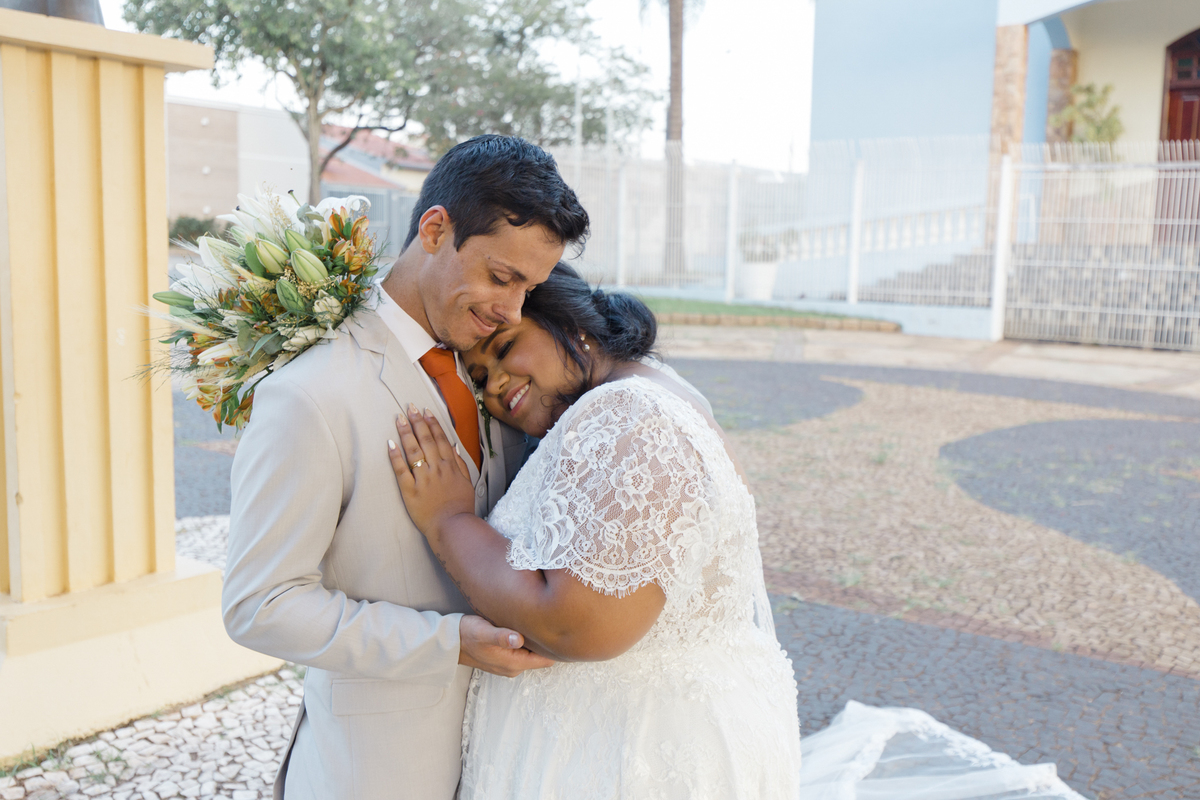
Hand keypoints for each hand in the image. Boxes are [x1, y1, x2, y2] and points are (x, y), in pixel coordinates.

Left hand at [389, 404, 475, 537]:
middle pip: (426, 440)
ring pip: (413, 450)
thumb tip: (453, 446)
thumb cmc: (460, 506)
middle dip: (417, 421)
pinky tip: (390, 443)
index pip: (440, 439)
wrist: (452, 526)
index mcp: (450, 466)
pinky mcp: (410, 490)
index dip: (432, 423)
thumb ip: (459, 463)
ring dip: (406, 432)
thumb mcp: (467, 482)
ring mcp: (423, 478)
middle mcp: (436, 468)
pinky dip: (395, 456)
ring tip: (399, 418)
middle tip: (410, 407)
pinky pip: (401, 470)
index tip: (425, 411)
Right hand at [458, 614, 554, 676]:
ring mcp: (509, 664)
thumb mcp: (484, 632)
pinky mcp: (504, 658)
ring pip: (532, 652)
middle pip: (541, 656)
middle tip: (550, 619)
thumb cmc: (467, 634)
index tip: (557, 627)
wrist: (449, 642)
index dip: (554, 645)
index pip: (546, 659)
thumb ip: (502, 637)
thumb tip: (519, 639)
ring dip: (535, 640)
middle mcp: (514, 667)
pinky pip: (523, 650)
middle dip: (546, 640)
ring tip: (539, 620)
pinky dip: (526, 641)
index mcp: (514, 664)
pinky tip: (524, 626)